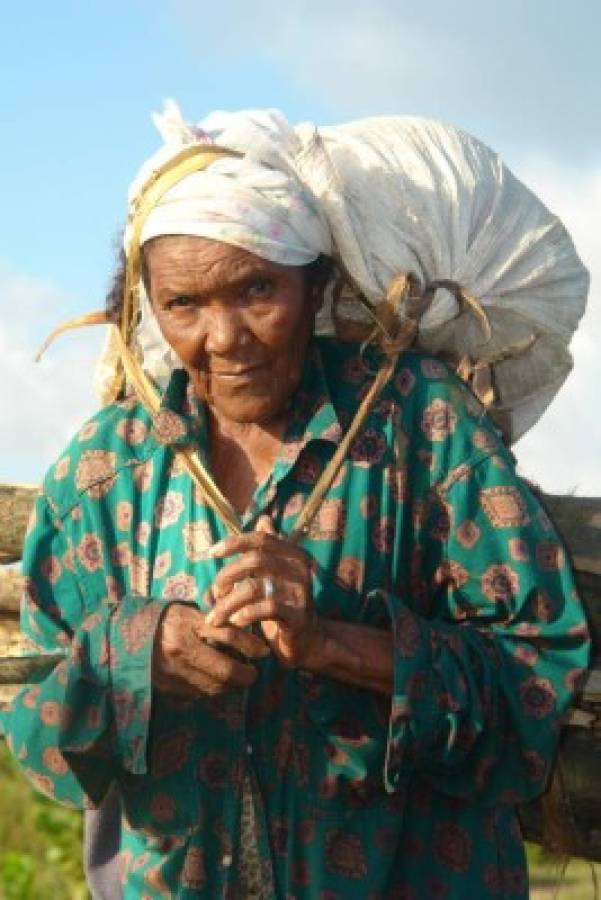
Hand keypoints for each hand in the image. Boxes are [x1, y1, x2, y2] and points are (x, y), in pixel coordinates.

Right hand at [152, 602, 269, 698]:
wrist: (127, 637)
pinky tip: (214, 681)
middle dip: (245, 675)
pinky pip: (198, 694)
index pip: (228, 636)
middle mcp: (180, 653)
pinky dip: (211, 689)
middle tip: (253, 673)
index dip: (250, 645)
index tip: (263, 651)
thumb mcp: (188, 613)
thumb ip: (214, 622)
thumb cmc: (163, 620)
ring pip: (214, 687)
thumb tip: (246, 633)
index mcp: (186, 627)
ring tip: (236, 677)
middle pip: (224, 672)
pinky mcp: (167, 689)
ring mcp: (173, 674)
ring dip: (230, 685)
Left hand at [205, 516, 326, 668]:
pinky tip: (236, 622)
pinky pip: (266, 609)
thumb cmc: (284, 603)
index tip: (212, 552)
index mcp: (293, 555)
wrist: (307, 640)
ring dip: (227, 602)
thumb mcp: (274, 574)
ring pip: (254, 588)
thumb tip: (263, 518)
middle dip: (227, 575)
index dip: (235, 542)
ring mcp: (300, 592)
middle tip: (214, 592)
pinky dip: (245, 615)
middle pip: (254, 561)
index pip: (261, 539)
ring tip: (216, 616)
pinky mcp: (298, 616)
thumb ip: (267, 550)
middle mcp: (300, 569)